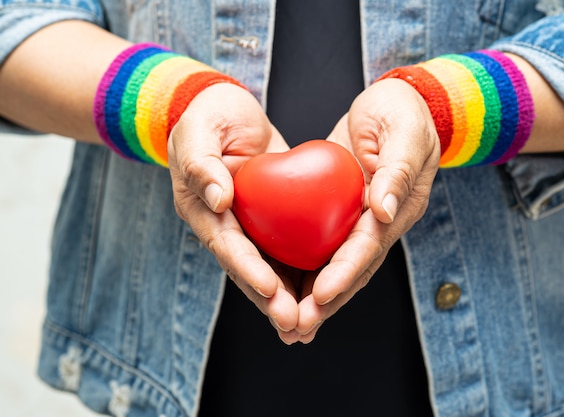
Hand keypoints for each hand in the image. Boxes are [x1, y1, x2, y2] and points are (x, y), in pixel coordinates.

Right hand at [167, 83, 300, 342]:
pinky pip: (287, 246)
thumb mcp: (199, 130)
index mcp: (201, 210)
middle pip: (249, 268)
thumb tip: (218, 200)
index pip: (227, 246)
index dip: (249, 270)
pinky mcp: (270, 217)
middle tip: (297, 325)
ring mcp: (248, 224)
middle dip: (272, 300)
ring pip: (269, 266)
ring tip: (310, 326)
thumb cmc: (208, 115)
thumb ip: (202, 163)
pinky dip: (302, 271)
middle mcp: (224, 225)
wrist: (226, 110)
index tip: (271, 292)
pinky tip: (323, 292)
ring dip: (288, 297)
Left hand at [295, 78, 440, 342]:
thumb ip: (397, 171)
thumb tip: (384, 212)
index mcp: (398, 209)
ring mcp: (362, 222)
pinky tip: (286, 290)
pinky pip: (324, 248)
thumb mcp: (404, 133)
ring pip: (337, 267)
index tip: (321, 296)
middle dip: (326, 302)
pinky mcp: (344, 214)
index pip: (368, 248)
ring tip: (288, 327)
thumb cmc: (403, 113)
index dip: (345, 273)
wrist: (397, 105)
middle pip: (352, 270)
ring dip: (315, 299)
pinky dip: (308, 272)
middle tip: (296, 328)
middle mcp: (380, 224)